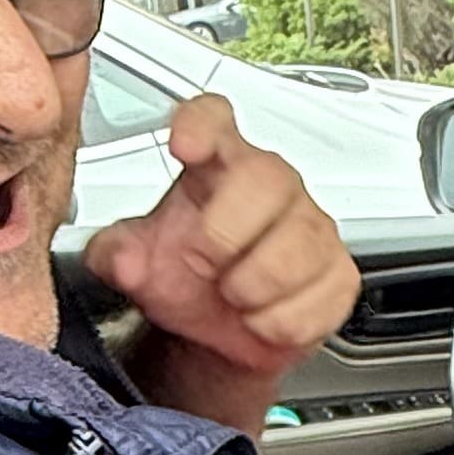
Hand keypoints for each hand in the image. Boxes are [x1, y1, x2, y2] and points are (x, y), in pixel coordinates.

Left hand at [84, 98, 359, 398]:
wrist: (213, 335)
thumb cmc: (182, 280)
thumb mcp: (135, 263)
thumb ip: (116, 254)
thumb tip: (121, 257)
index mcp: (215, 165)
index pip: (213, 119)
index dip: (201, 124)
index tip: (183, 145)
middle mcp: (269, 185)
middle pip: (266, 178)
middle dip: (226, 232)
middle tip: (202, 264)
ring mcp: (310, 226)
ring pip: (297, 246)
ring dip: (252, 286)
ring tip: (232, 295)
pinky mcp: (337, 273)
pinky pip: (321, 295)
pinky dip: (280, 320)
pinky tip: (261, 316)